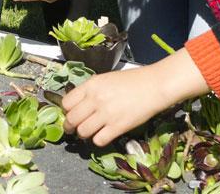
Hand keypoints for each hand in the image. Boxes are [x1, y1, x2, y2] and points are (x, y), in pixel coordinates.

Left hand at [63, 53, 207, 146]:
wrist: (153, 86)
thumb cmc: (131, 81)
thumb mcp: (105, 79)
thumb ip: (90, 91)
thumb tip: (78, 104)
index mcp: (91, 85)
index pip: (66, 103)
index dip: (67, 111)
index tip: (70, 114)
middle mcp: (95, 99)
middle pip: (71, 119)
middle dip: (70, 126)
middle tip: (74, 129)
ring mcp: (106, 114)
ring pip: (82, 132)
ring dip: (84, 134)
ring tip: (90, 132)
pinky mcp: (117, 127)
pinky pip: (98, 140)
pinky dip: (98, 140)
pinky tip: (103, 135)